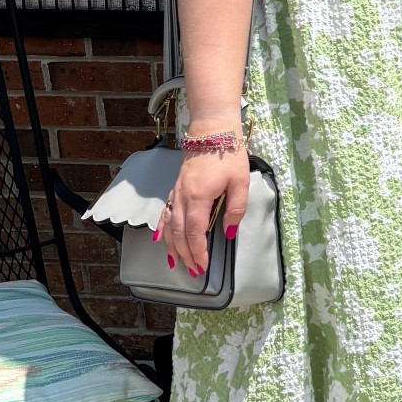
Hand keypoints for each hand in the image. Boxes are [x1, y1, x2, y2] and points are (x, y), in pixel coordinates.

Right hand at [157, 131, 250, 277]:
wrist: (212, 129)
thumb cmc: (229, 154)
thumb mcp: (241, 182)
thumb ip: (235, 209)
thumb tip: (228, 232)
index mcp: (199, 196)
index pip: (194, 232)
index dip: (197, 252)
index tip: (202, 266)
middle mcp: (183, 196)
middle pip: (179, 233)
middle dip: (185, 254)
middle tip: (192, 271)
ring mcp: (177, 192)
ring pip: (169, 225)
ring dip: (172, 246)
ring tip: (176, 262)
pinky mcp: (176, 187)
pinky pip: (165, 212)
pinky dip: (163, 228)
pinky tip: (160, 239)